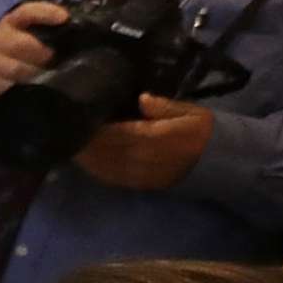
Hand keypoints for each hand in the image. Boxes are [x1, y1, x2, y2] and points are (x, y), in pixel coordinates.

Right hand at [0, 0, 67, 123]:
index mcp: (12, 23)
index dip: (45, 13)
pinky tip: (23, 88)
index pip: (26, 12)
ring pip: (14, 69)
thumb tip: (77, 33)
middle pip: (20, 44)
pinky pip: (4, 86)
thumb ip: (47, 34)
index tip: (63, 18)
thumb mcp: (25, 39)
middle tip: (51, 60)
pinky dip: (17, 88)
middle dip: (40, 53)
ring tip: (41, 77)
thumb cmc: (11, 56)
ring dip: (32, 74)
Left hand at [72, 94, 212, 190]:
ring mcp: (139, 174)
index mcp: (153, 137)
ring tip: (70, 145)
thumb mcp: (190, 111)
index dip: (93, 128)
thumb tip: (142, 97)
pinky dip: (96, 170)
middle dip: (84, 143)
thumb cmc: (202, 131)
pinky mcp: (139, 185)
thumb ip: (164, 106)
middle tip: (65, 131)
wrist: (217, 162)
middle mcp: (142, 157)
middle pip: (104, 151)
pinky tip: (86, 161)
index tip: (77, 118)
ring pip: (103, 167)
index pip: (114, 132)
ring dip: (86, 158)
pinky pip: (112, 178)